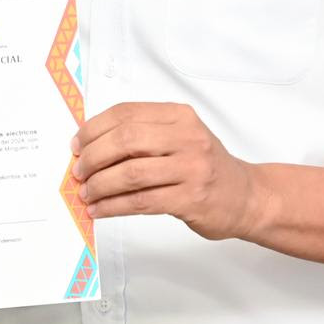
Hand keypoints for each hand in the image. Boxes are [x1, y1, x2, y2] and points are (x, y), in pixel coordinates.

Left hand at [72, 102, 267, 240]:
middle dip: (93, 158)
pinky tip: (100, 210)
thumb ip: (143, 135)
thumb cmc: (204, 166)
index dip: (94, 129)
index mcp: (179, 116)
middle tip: (79, 172)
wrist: (246, 196)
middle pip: (125, 141)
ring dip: (99, 185)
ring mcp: (191, 169)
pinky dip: (113, 206)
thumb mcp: (180, 137)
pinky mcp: (190, 199)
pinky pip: (140, 202)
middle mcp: (187, 138)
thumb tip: (90, 147)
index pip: (126, 114)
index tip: (77, 145)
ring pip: (130, 173)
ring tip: (86, 193)